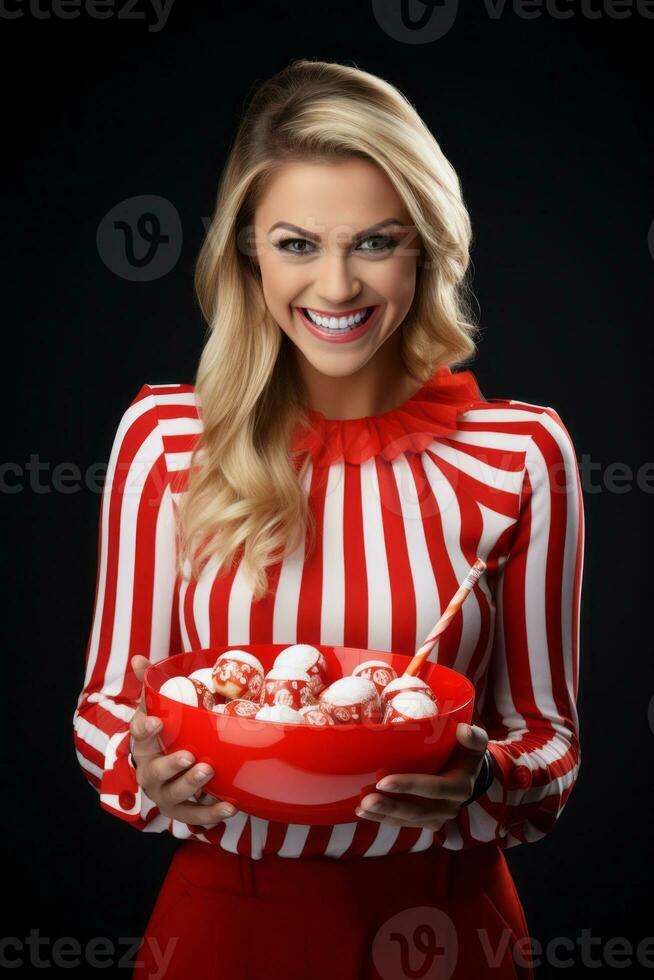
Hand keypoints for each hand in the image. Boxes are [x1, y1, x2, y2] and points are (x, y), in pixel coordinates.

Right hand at [128, 655, 236, 827]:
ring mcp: (164, 793)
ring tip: (209, 772)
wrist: (163, 771)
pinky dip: (211, 813)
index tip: (158, 722)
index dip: (146, 729)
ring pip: (173, 795)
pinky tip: (230, 806)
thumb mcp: (156, 708)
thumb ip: (151, 683)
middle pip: (154, 771)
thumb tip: (139, 657)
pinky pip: (195, 816)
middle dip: (171, 764)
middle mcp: (149, 771)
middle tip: (189, 755)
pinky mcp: (181, 810)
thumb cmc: (164, 734)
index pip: (138, 735)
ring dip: (191, 785)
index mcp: (144, 743)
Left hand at [355, 723, 489, 831]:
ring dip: (382, 815)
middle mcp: (449, 807)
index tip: (383, 781)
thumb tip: (464, 730)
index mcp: (460, 786)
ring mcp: (437, 817)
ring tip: (361, 807)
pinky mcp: (425, 821)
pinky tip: (364, 812)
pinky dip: (383, 818)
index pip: (435, 789)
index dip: (409, 786)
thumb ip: (473, 737)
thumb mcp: (474, 742)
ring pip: (407, 820)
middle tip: (366, 799)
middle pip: (418, 810)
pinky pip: (403, 822)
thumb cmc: (466, 751)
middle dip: (390, 806)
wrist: (469, 773)